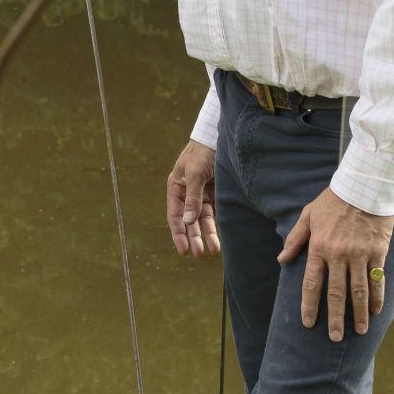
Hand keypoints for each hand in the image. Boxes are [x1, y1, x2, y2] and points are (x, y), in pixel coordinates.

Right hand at [166, 141, 219, 257]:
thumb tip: (188, 222)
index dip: (178, 233)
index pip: (175, 215)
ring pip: (202, 220)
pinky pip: (214, 214)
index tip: (183, 250)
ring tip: (212, 250)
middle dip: (193, 237)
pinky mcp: (216, 194)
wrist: (219, 139)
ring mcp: (202, 195)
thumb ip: (192, 198)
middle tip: (199, 254)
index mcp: (176, 187)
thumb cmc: (202, 153)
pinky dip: (215, 226)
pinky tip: (219, 238)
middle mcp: (187, 194)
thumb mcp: (195, 174)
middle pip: (188, 221)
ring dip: (206, 234)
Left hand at [279, 187, 393, 341]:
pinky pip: (377, 279)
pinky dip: (378, 296)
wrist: (363, 188)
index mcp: (319, 247)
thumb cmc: (332, 202)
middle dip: (335, 318)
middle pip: (336, 293)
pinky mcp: (377, 253)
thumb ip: (295, 239)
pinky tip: (376, 311)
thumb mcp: (308, 216)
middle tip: (334, 338)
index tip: (308, 323)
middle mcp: (338, 255)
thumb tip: (282, 259)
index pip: (312, 283)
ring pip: (359, 291)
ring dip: (359, 313)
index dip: (309, 305)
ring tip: (360, 331)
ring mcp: (359, 255)